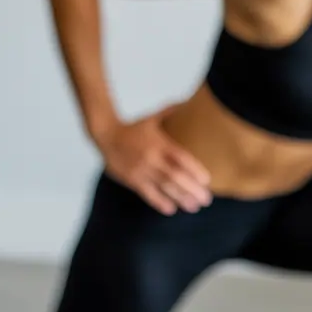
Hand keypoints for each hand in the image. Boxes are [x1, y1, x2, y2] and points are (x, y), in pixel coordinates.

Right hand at [94, 107, 211, 214]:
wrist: (104, 134)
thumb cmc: (133, 128)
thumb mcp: (152, 118)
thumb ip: (170, 112)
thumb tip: (189, 102)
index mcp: (160, 143)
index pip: (181, 158)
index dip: (195, 170)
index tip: (207, 180)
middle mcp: (152, 158)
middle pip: (175, 175)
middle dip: (192, 189)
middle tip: (207, 199)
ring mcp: (141, 170)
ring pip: (163, 186)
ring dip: (180, 198)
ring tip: (194, 207)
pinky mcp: (131, 179)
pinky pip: (147, 193)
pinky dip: (159, 202)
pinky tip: (171, 209)